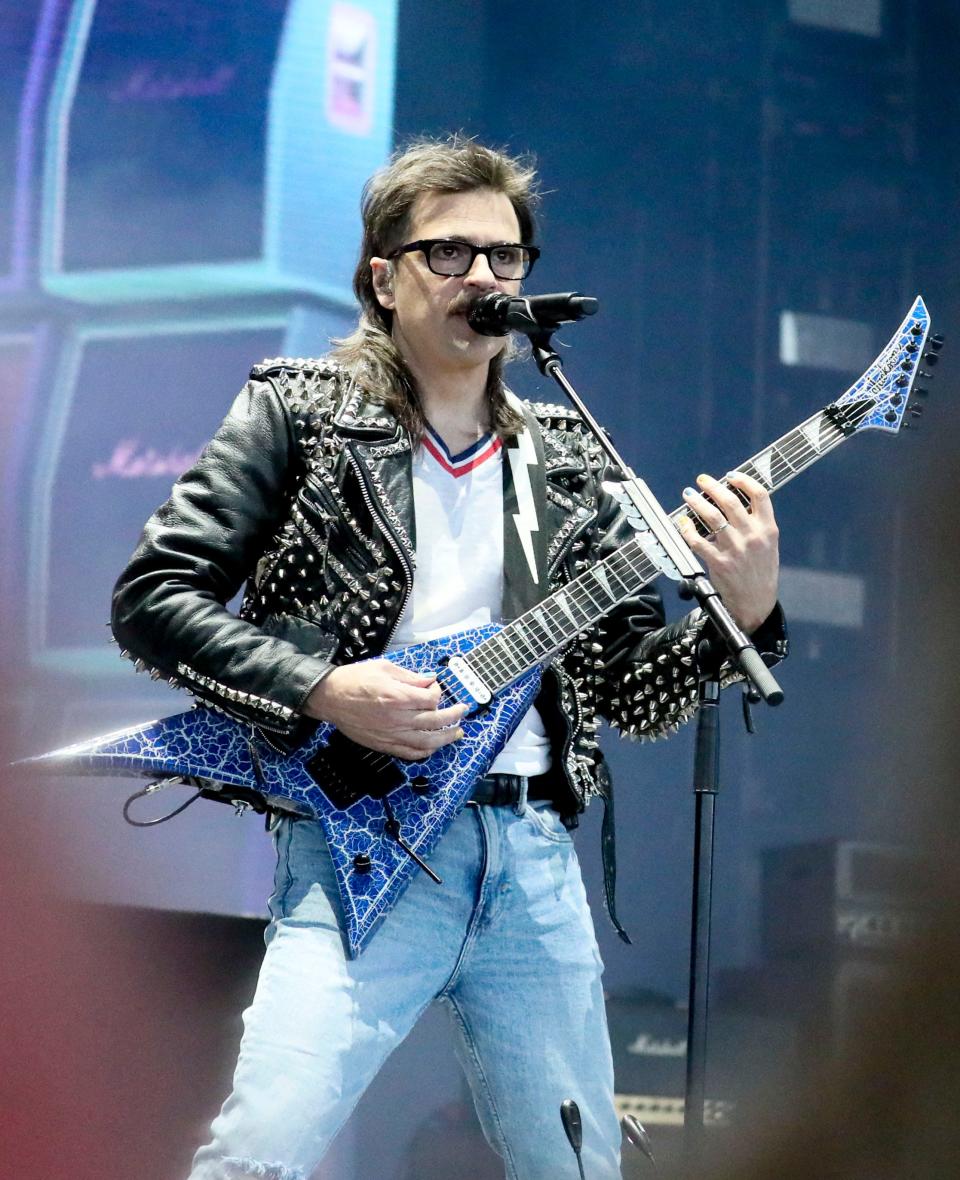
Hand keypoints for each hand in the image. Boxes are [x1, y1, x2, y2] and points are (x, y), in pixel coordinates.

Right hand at [303, 660, 467, 760]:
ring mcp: (391, 734)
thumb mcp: (384, 668)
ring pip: (427, 742)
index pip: (431, 699)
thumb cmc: (354, 680)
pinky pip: (410, 753)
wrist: (330, 697)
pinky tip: (432, 747)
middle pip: (435, 721)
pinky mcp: (383, 745)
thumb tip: (430, 680)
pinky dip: (425, 752)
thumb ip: (410, 676)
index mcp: (398, 697)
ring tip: (457, 733)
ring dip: (446, 738)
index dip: (438, 692)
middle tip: (462, 711)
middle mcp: (397, 718)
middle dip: (453, 716)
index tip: (436, 687)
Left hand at [676, 471, 779, 633]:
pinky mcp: (719, 562)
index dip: (744, 481)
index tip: (731, 476)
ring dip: (697, 503)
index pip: (760, 495)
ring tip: (689, 495)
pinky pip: (698, 541)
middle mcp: (752, 536)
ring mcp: (735, 549)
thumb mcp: (769, 545)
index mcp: (768, 529)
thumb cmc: (761, 571)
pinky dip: (687, 529)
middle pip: (731, 502)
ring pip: (712, 518)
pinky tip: (682, 522)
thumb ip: (757, 523)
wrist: (756, 602)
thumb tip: (736, 500)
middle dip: (713, 487)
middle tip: (702, 481)